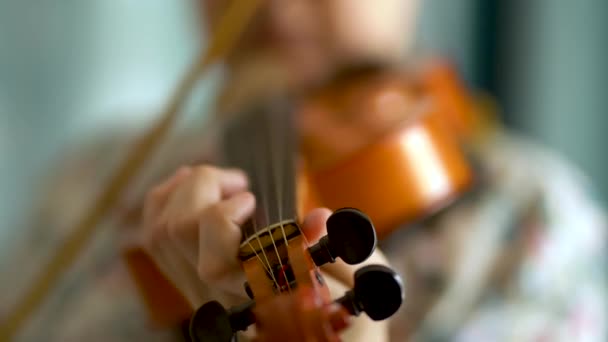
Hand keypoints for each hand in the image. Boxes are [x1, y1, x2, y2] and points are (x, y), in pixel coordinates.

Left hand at [141, 164, 389, 339]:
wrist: (316, 339)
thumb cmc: (347, 314)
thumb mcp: (363, 286)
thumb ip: (345, 253)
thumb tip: (318, 217)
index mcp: (263, 299)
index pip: (216, 263)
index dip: (222, 220)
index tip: (252, 199)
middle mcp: (222, 299)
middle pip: (179, 235)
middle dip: (204, 189)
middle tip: (241, 184)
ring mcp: (200, 291)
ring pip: (161, 233)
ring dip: (185, 190)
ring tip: (225, 182)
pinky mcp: (189, 280)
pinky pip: (154, 237)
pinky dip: (165, 201)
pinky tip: (191, 187)